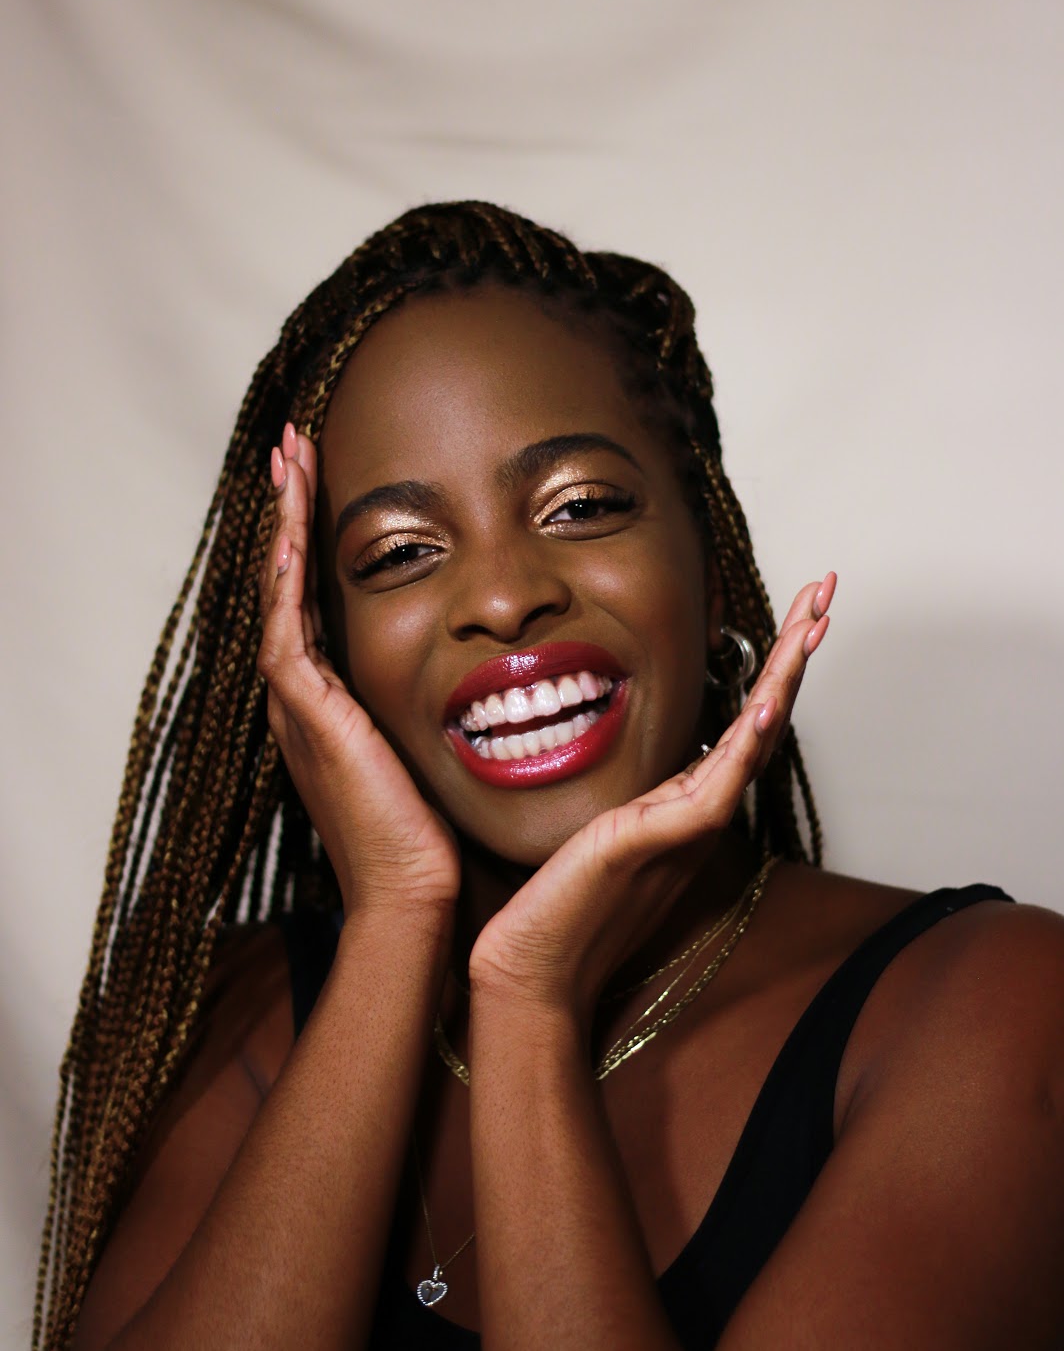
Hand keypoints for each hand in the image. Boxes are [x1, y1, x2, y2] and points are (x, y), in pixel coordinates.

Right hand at [257, 422, 459, 917]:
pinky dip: (286, 583)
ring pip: (279, 595)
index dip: (315, 539)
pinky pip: (288, 636)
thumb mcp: (439, 753)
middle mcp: (307, 700)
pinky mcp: (312, 721)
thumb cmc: (436, 839)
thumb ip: (449, 710)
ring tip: (288, 460)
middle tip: (292, 448)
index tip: (324, 484)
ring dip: (282, 524)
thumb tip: (497, 673)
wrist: (417, 902)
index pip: (316, 601)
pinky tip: (292, 534)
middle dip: (289, 513)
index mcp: (333, 705)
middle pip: (285, 583)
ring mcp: (302, 710)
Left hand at [468, 574, 835, 1016]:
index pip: (746, 720)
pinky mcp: (660, 842)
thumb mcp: (607, 832)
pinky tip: (768, 703)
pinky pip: (715, 788)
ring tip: (813, 624)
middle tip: (828, 589)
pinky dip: (746, 744)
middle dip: (796, 650)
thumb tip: (654, 776)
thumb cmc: (565, 905)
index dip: (777, 666)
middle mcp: (700, 812)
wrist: (537, 965)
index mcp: (689, 802)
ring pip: (753, 741)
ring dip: (785, 678)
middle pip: (765, 718)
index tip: (801, 612)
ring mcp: (687, 828)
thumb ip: (641, 805)